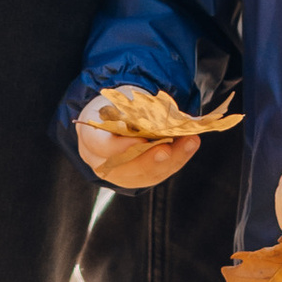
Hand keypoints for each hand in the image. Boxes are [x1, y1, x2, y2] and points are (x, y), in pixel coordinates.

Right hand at [76, 108, 200, 191]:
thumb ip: (130, 110)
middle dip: (150, 159)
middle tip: (168, 149)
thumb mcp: (115, 102)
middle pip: (127, 167)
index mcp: (92, 139)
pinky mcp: (139, 178)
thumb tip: (155, 114)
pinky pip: (158, 173)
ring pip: (147, 174)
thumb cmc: (112, 109)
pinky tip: (190, 144)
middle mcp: (103, 163)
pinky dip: (177, 158)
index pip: (103, 147)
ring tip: (190, 142)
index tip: (141, 140)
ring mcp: (121, 175)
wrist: (109, 126)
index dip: (121, 146)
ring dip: (172, 159)